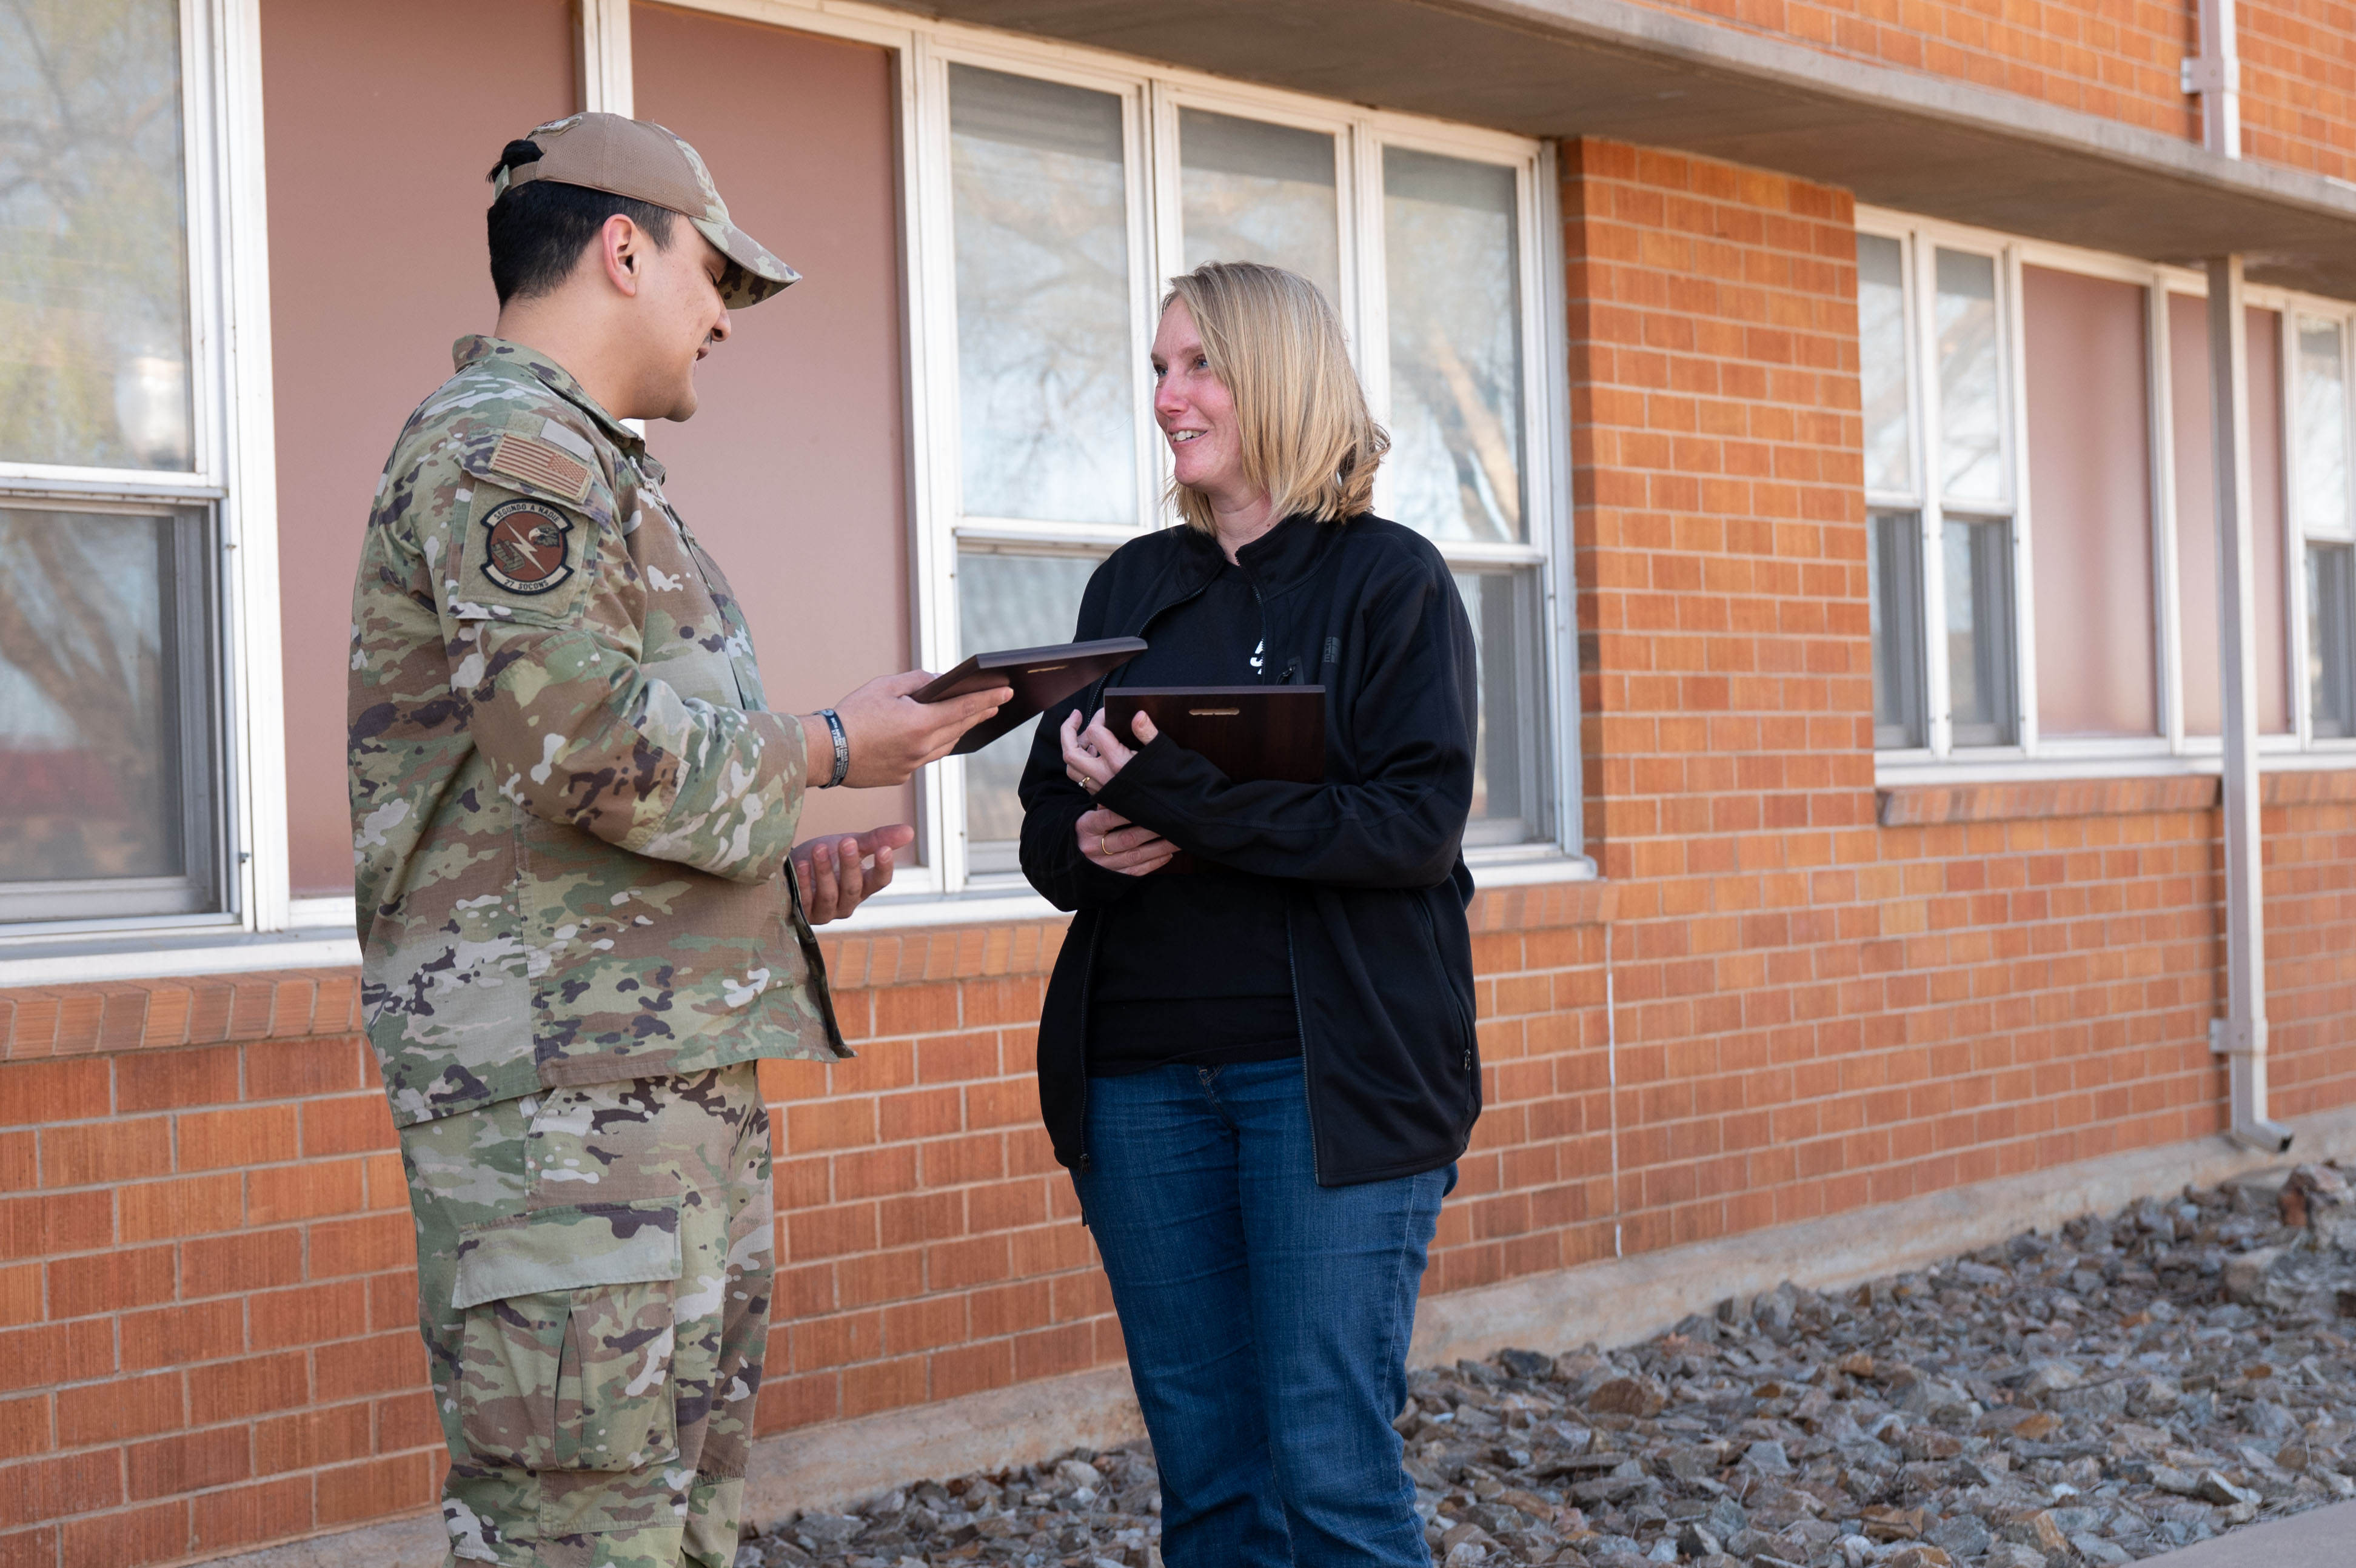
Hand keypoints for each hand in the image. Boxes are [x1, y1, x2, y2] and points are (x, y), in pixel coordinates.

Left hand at [792, 824, 913, 923]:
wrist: (790, 867)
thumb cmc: (824, 857)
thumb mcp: (850, 845)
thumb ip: (876, 839)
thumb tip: (910, 831)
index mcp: (863, 887)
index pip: (880, 882)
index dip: (883, 867)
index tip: (884, 849)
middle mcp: (847, 904)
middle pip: (853, 888)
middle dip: (850, 864)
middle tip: (846, 841)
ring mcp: (825, 912)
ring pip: (829, 895)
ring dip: (825, 871)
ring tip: (819, 848)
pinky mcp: (803, 914)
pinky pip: (805, 900)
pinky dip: (805, 881)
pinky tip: (803, 864)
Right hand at [805, 671, 1011, 788]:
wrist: (826, 752)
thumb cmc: (852, 714)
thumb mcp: (885, 686)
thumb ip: (917, 682)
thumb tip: (939, 682)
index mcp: (920, 723)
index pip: (964, 708)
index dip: (988, 698)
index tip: (1006, 692)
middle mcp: (922, 748)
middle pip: (959, 728)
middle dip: (979, 714)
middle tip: (995, 703)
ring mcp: (912, 766)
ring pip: (944, 746)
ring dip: (959, 731)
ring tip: (971, 718)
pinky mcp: (901, 776)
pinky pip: (924, 758)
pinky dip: (933, 745)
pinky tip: (935, 737)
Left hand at [1060, 707, 1159, 796]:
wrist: (1171, 811)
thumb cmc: (1169, 781)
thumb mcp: (1162, 752)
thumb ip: (1147, 732)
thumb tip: (1138, 714)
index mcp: (1118, 763)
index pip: (1094, 732)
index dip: (1099, 717)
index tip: (1108, 713)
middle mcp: (1105, 776)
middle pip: (1070, 753)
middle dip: (1068, 731)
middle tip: (1076, 716)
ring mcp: (1102, 788)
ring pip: (1072, 769)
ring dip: (1073, 749)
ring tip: (1086, 736)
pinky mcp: (1103, 796)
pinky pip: (1082, 779)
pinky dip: (1081, 763)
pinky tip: (1094, 754)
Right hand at [1075, 807, 1174, 876]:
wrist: (1068, 857)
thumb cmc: (1086, 829)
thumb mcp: (1088, 814)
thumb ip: (1106, 803)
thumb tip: (1127, 786)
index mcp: (1085, 827)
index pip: (1109, 817)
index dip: (1129, 812)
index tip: (1150, 805)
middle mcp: (1092, 848)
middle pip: (1127, 839)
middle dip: (1152, 830)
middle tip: (1172, 821)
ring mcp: (1102, 865)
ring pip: (1135, 856)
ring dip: (1159, 848)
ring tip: (1178, 838)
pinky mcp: (1112, 878)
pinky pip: (1135, 872)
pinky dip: (1153, 863)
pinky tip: (1168, 855)